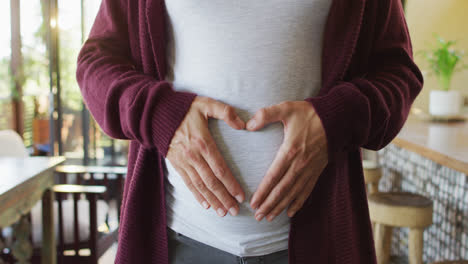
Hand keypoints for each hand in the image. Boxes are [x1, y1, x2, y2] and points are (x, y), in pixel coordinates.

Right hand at [167, 96, 245, 216]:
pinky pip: (188, 183)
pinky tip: (206, 205)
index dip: (231, 184)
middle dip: (224, 198)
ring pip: (200, 186)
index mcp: (203, 142)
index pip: (220, 169)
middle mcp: (193, 156)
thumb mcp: (206, 104)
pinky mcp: (176, 164)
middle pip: (211, 182)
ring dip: (212, 200)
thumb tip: (243, 125)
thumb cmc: (185, 108)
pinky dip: (197, 196)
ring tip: (223, 212)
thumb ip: (225, 112)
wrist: (156, 113)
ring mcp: (183, 162)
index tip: (241, 196)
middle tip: (236, 211)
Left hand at [247, 101, 327, 220]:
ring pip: (294, 193)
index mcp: (291, 150)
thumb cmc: (309, 113)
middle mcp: (300, 164)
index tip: (254, 203)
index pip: (274, 176)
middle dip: (269, 204)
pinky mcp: (317, 171)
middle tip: (257, 217)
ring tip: (269, 217)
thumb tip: (248, 125)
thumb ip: (266, 114)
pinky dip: (298, 203)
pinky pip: (307, 191)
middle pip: (283, 189)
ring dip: (281, 207)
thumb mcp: (286, 108)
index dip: (263, 191)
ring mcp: (310, 169)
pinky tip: (290, 212)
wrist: (337, 118)